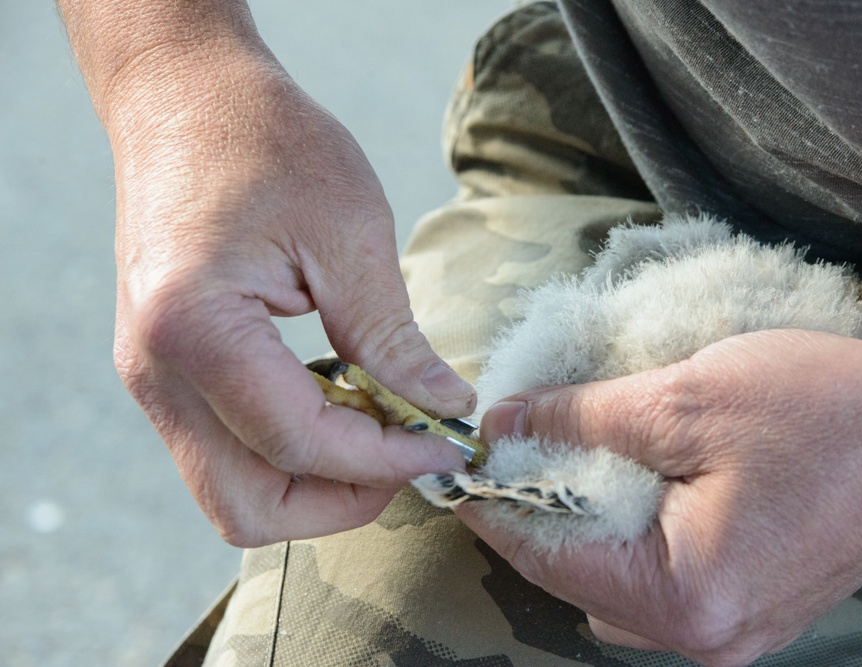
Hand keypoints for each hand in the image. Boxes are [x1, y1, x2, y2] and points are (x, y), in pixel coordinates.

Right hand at [69, 5, 472, 545]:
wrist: (187, 100)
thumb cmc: (265, 141)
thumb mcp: (350, 232)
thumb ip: (392, 337)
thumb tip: (444, 409)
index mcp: (196, 330)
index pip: (300, 444)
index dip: (387, 460)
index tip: (448, 444)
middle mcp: (157, 372)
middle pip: (247, 508)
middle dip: (341, 500)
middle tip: (410, 453)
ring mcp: (153, 378)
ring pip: (234, 490)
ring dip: (316, 481)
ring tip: (381, 427)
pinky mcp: (167, 373)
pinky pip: (228, 449)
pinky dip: (291, 449)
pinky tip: (342, 401)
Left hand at [465, 329, 861, 665]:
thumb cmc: (821, 409)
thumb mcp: (681, 399)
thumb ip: (578, 418)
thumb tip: (503, 424)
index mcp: (686, 597)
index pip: (550, 559)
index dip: (495, 509)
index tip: (460, 469)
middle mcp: (711, 635)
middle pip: (582, 582)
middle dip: (538, 521)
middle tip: (515, 458)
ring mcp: (740, 628)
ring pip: (621, 587)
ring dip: (587, 528)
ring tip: (570, 465)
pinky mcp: (760, 603)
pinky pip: (669, 582)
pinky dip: (635, 536)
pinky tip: (632, 486)